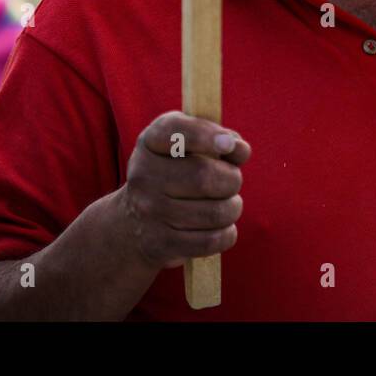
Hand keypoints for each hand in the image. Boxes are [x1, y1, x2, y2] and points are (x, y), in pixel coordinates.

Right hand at [117, 111, 251, 268]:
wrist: (135, 224)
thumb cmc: (177, 174)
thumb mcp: (190, 146)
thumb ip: (219, 137)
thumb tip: (240, 149)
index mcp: (151, 142)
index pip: (175, 131)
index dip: (206, 135)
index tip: (229, 144)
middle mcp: (144, 175)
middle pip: (204, 176)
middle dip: (232, 179)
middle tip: (231, 181)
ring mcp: (150, 211)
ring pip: (215, 212)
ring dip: (232, 208)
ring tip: (227, 205)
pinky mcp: (160, 243)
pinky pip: (211, 240)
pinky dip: (227, 234)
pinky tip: (221, 227)